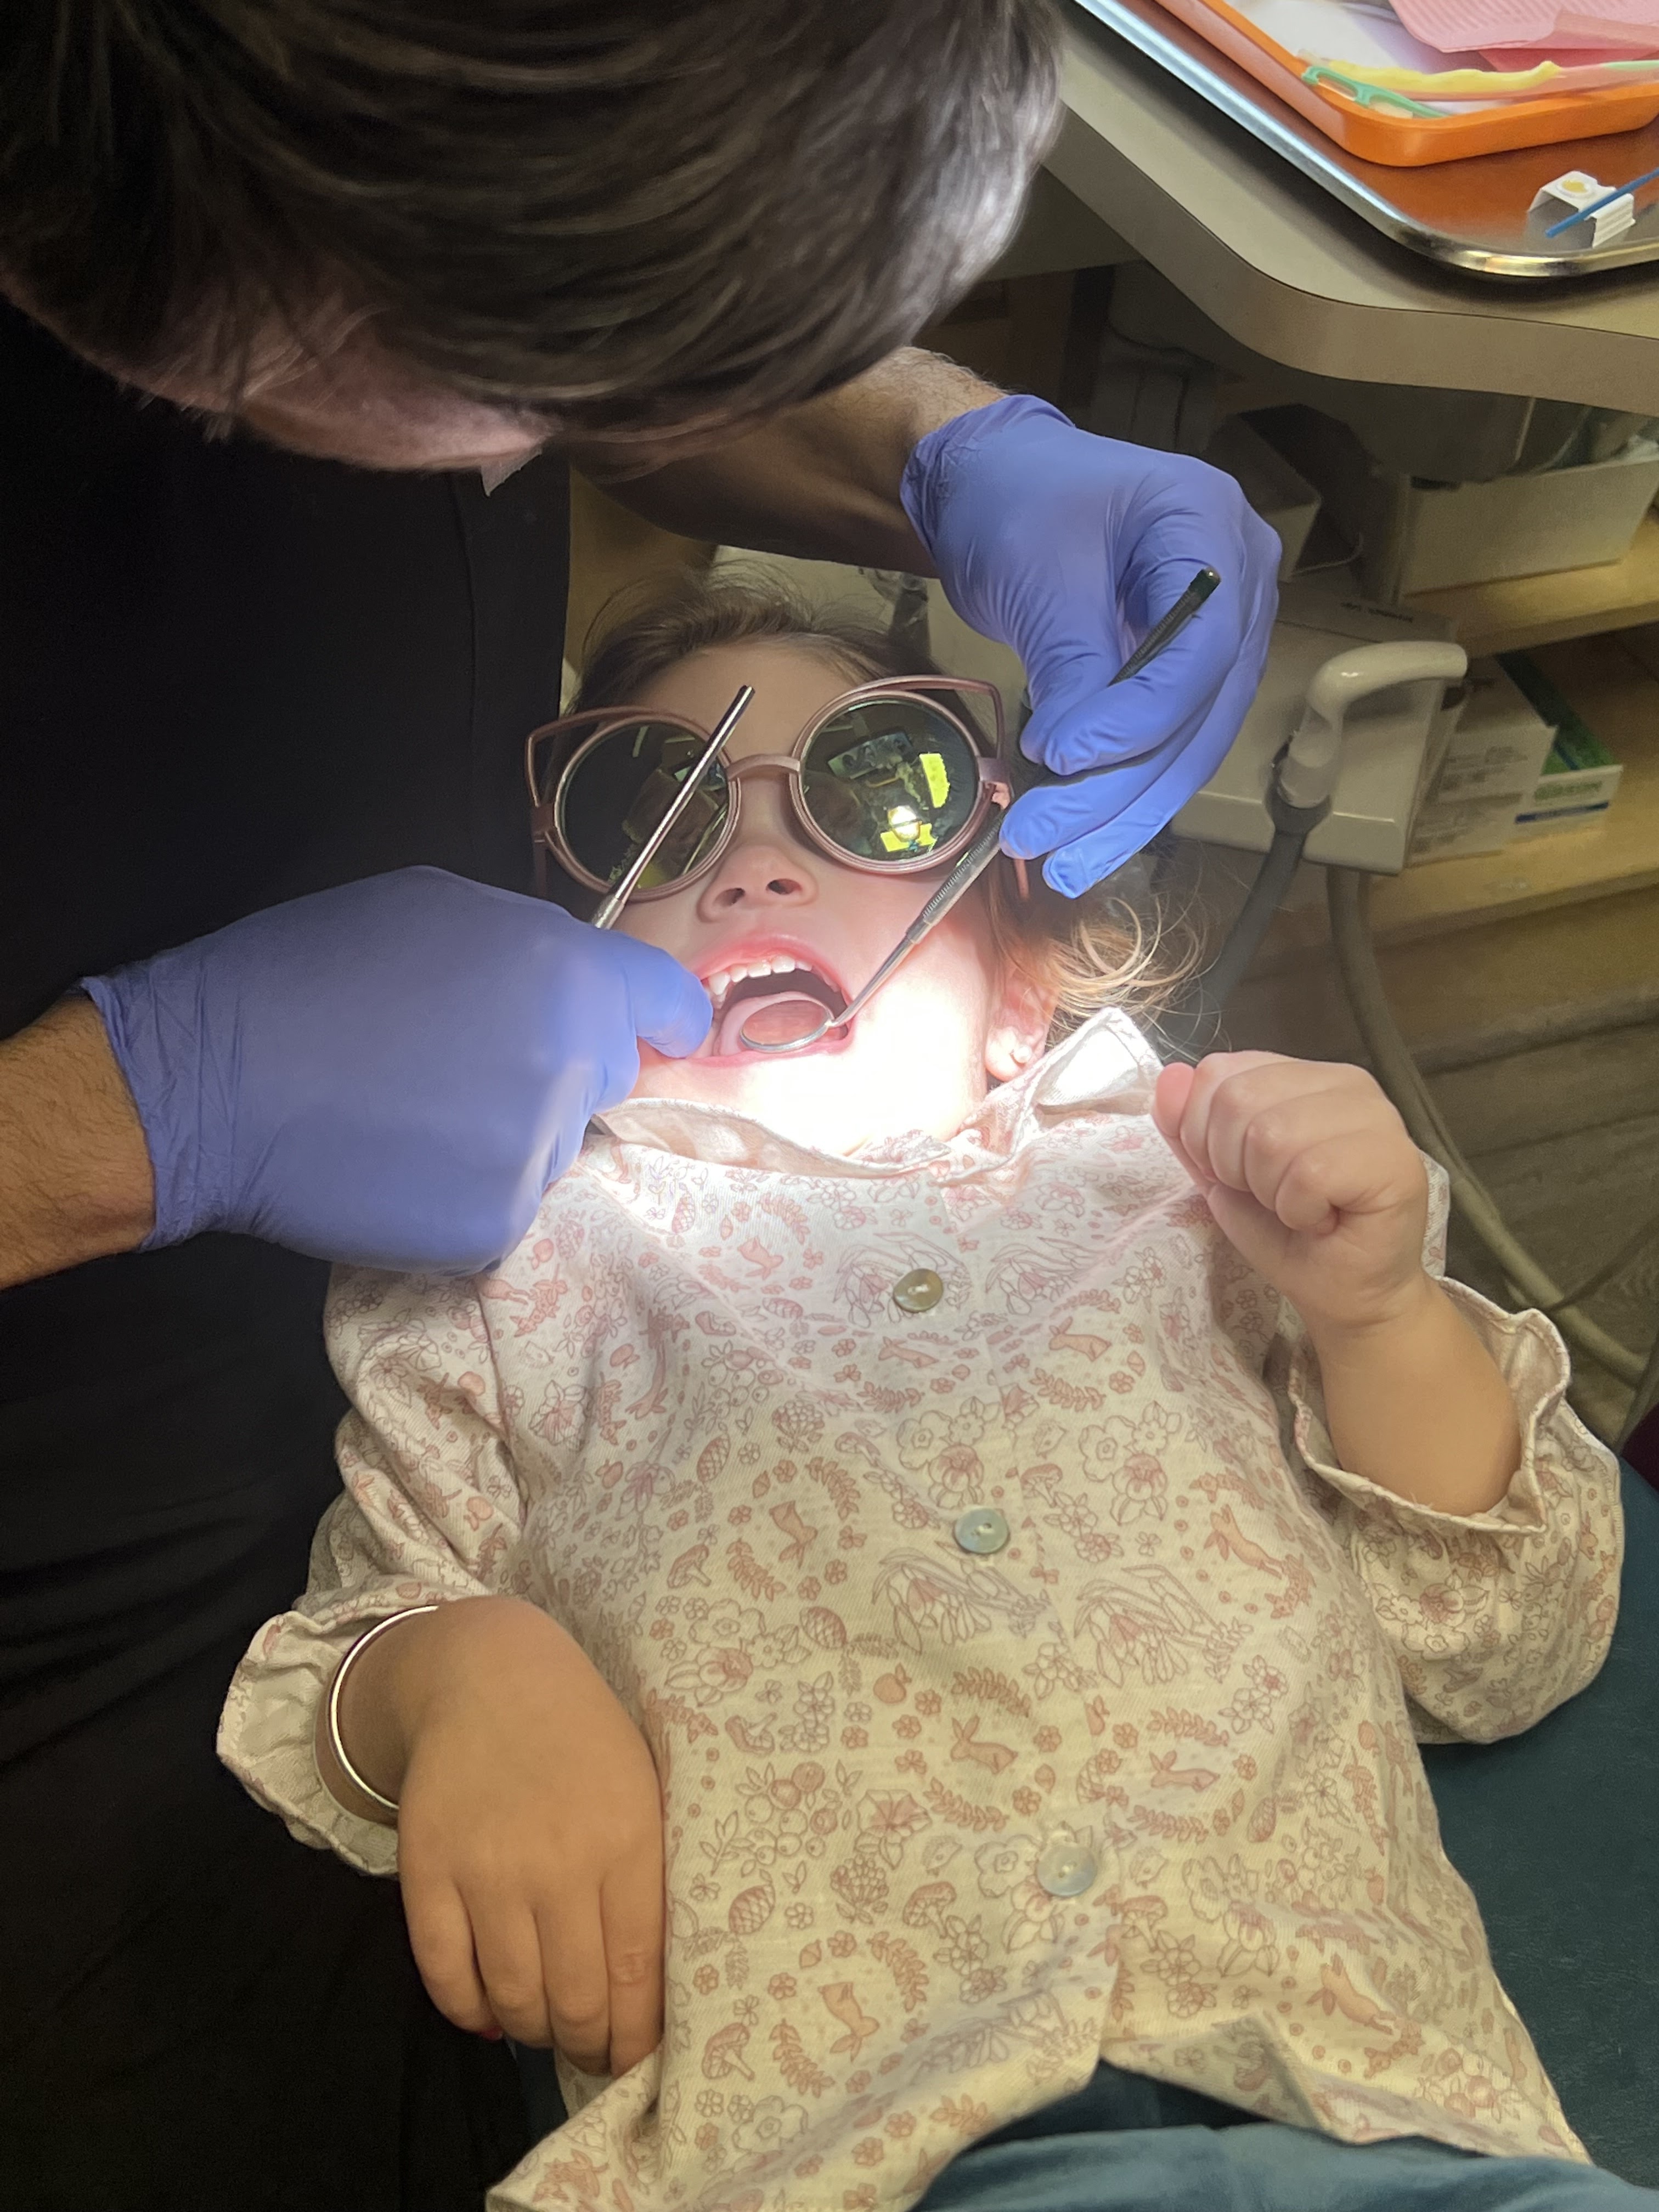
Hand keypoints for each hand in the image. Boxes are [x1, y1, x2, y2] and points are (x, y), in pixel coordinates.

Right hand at [81, 866, 709, 1270]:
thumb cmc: (308, 973)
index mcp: (563, 968)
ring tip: (409, 1116)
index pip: (664, 999)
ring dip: (503, 1139)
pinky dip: (461, 1197)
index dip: (667, 1017)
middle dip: (554, 1074)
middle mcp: (569, 1057)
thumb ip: (523, 947)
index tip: (667, 1035)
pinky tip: (397, 1168)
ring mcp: (537, 1147)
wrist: (213, 1079)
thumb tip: (570, 984)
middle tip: (459, 1071)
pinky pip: (504, 1208)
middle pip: (601, 1075)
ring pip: (550, 1148)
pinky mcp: (498, 1223)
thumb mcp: (429, 911)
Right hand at [336, 1599, 665, 2075]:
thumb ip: (648, 1881)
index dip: (636, 2036)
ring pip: (512, 1996)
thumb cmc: (583, 1739)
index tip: (635, 2057)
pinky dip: (468, 2009)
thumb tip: (649, 1989)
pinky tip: (489, 2013)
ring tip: (544, 2028)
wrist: (489, 1674)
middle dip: (586, 2046)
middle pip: (574, 2000)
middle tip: (589, 2053)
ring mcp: (487, 1868)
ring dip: (531, 2031)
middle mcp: (558, 1861)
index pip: (637, 1975)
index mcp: (627, 1840)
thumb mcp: (641, 1793)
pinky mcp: (428, 1869)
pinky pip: (444, 1972)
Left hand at [901, 395, 1278, 894]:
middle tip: (1042, 840)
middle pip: (1199, 710)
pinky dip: (1123, 797)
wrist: (997, 481)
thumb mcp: (1038, 575)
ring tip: (1060, 865)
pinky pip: (1168, 745)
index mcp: (1212, 528)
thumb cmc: (1016, 502)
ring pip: (1189, 744)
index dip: (1136, 717)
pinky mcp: (1187, 675)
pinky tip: (1081, 844)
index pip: (1201, 649)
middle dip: (1120, 787)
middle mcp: (1241, 584)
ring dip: (1124, 813)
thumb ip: (1072, 665)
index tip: (1058, 755)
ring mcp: (1223, 634)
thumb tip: (1075, 765)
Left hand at [1152, 1052, 1431, 1341]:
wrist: (1346, 1296)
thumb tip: (1170, 1075)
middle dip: (1234, 1166)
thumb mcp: (1220, 1176)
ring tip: (1301, 1209)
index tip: (1238, 1175)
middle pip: (1238, 1100)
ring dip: (1269, 1191)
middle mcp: (1347, 1083)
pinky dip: (1299, 1210)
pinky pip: (1308, 1173)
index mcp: (1304, 1076)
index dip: (1204, 1133)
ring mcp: (1378, 1117)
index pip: (1218, 1072)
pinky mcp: (1394, 1159)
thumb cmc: (1288, 1235)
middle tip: (1273, 1198)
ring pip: (1271, 1134)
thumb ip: (1189, 1126)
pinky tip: (1324, 1221)